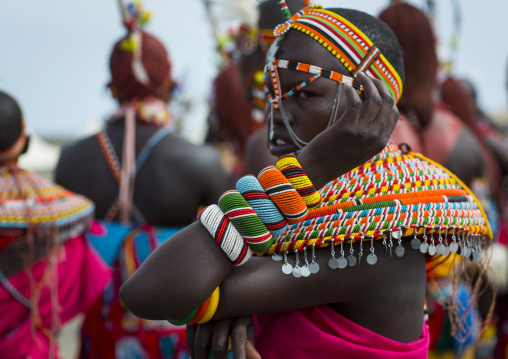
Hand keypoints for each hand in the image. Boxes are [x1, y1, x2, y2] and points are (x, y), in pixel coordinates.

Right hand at [186, 317, 260, 358]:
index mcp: (239, 314)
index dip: (239, 354)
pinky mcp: (194, 316)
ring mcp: (207, 314)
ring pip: (201, 342)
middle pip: (219, 343)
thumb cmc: (238, 319)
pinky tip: (195, 358)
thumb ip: (248, 345)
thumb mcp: (246, 329)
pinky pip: (190, 337)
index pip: (239, 337)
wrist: (225, 299)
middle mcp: (223, 312)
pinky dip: (192, 351)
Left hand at [298, 72, 398, 188]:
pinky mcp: (346, 129)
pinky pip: (355, 103)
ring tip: (358, 75)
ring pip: (374, 99)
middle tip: (367, 77)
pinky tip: (346, 86)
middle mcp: (375, 137)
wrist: (317, 170)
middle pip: (387, 102)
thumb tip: (369, 107)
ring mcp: (362, 133)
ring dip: (367, 82)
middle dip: (379, 85)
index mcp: (380, 142)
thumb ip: (369, 134)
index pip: (394, 113)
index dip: (387, 95)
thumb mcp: (359, 149)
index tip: (376, 87)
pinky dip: (352, 91)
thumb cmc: (334, 157)